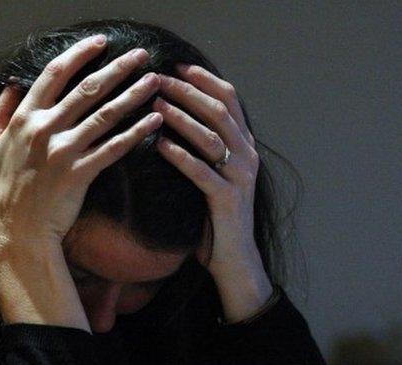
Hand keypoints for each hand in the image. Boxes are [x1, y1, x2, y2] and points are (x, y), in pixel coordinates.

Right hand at [0, 34, 162, 252]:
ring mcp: (63, 151)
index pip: (54, 74)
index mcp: (24, 119)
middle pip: (87, 88)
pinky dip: (136, 133)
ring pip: (105, 114)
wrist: (18, 231)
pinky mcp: (81, 173)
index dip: (79, 54)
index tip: (100, 43)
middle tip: (140, 54)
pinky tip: (154, 121)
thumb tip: (8, 88)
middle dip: (117, 67)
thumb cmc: (4, 191)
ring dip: (133, 94)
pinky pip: (114, 147)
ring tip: (154, 80)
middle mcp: (44, 129)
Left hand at [152, 64, 272, 320]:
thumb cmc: (214, 220)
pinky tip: (160, 144)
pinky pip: (202, 171)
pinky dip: (180, 155)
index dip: (204, 80)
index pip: (229, 101)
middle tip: (158, 79)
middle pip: (219, 111)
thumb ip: (200, 151)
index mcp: (243, 147)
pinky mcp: (227, 200)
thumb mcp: (209, 177)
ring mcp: (240, 177)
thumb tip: (167, 123)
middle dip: (188, 92)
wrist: (233, 261)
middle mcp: (246, 156)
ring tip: (155, 104)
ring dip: (181, 118)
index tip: (178, 66)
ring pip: (211, 137)